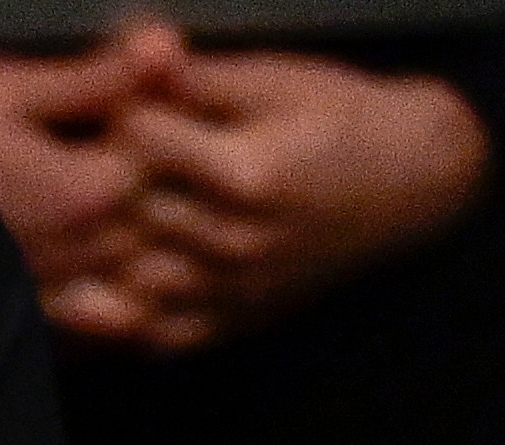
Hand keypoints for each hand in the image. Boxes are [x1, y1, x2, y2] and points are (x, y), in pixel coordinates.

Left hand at [70, 40, 488, 351]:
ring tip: (96, 218)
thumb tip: (136, 49)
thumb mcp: (276, 81)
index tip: (122, 106)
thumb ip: (198, 76)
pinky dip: (123, 313)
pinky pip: (155, 335)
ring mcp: (233, 290)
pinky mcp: (234, 323)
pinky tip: (109, 281)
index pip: (136, 142)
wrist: (411, 179)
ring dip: (103, 249)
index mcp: (247, 173)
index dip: (119, 115)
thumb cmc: (340, 117)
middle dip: (100, 181)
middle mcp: (237, 241)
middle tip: (92, 161)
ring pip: (125, 277)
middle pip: (123, 211)